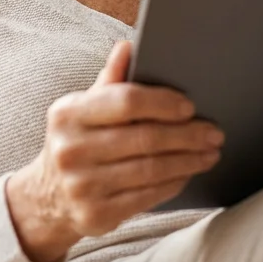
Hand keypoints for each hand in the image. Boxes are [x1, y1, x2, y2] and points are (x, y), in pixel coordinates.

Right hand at [6, 41, 222, 261]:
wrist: (48, 197)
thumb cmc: (77, 142)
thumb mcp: (83, 108)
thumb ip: (109, 80)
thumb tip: (127, 47)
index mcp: (68, 114)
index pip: (125, 102)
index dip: (163, 103)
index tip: (190, 106)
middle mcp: (71, 150)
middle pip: (144, 138)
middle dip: (187, 135)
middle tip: (213, 132)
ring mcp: (82, 185)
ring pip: (151, 169)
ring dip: (188, 160)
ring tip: (209, 152)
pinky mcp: (96, 214)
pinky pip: (147, 196)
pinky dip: (174, 182)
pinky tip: (188, 172)